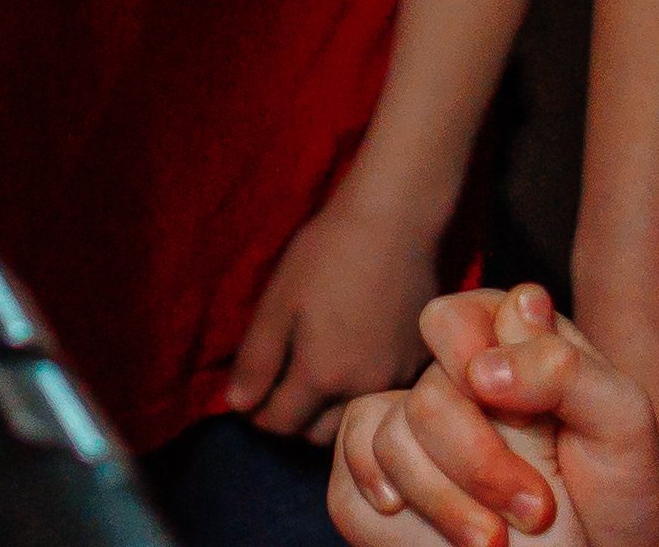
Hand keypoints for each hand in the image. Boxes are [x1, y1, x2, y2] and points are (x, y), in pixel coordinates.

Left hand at [229, 196, 445, 433]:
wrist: (395, 224)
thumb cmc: (327, 255)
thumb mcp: (278, 303)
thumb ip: (257, 360)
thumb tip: (237, 406)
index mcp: (323, 376)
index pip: (279, 424)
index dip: (256, 412)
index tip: (249, 392)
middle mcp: (364, 389)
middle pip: (317, 434)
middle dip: (292, 418)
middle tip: (281, 381)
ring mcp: (399, 380)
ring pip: (354, 421)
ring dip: (329, 412)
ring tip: (317, 373)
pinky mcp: (421, 365)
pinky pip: (386, 398)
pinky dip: (364, 392)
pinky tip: (356, 359)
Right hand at [324, 288, 658, 546]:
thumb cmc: (624, 480)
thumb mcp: (621, 417)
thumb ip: (562, 370)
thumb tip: (482, 368)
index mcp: (506, 336)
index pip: (450, 320)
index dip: (471, 365)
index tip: (516, 413)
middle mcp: (453, 375)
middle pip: (425, 402)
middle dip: (479, 465)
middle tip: (538, 512)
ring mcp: (416, 428)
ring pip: (387, 446)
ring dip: (443, 503)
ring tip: (496, 543)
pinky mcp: (390, 477)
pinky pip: (351, 478)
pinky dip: (381, 505)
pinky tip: (412, 518)